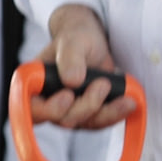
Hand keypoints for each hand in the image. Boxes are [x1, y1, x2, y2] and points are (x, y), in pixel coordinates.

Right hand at [32, 3, 136, 130]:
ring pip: (85, 123)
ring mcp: (68, 110)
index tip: (68, 95)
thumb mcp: (72, 41)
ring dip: (106, 113)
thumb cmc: (76, 37)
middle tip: (103, 84)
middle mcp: (48, 102)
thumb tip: (71, 81)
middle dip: (86, 105)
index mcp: (34, 85)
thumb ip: (69, 58)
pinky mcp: (88, 113)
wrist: (92, 41)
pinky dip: (115, 113)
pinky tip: (129, 103)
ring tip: (124, 98)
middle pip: (63, 119)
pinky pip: (100, 120)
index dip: (49, 110)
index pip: (32, 109)